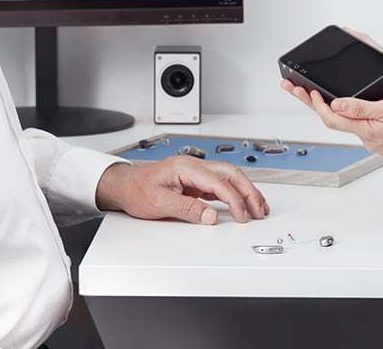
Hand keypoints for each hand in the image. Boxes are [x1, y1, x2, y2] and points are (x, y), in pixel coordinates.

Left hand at [96, 156, 268, 224]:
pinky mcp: (195, 182)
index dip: (234, 200)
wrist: (123, 186)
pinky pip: (221, 185)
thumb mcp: (159, 203)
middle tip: (259, 211)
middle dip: (249, 192)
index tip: (242, 216)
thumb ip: (187, 209)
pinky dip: (234, 195)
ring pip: (229, 178)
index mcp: (185, 167)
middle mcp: (193, 166)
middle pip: (231, 174)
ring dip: (245, 192)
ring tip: (258, 208)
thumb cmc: (136, 190)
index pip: (219, 182)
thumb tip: (210, 216)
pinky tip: (242, 205)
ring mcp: (195, 173)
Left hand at [279, 80, 382, 179]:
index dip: (315, 103)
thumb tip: (335, 104)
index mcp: (365, 130)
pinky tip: (345, 105)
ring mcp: (373, 139)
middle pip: (332, 119)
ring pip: (344, 122)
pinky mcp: (381, 139)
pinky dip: (347, 113)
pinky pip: (357, 124)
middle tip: (293, 88)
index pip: (331, 117)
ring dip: (328, 108)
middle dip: (312, 102)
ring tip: (312, 94)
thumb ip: (360, 107)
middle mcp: (366, 137)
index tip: (304, 90)